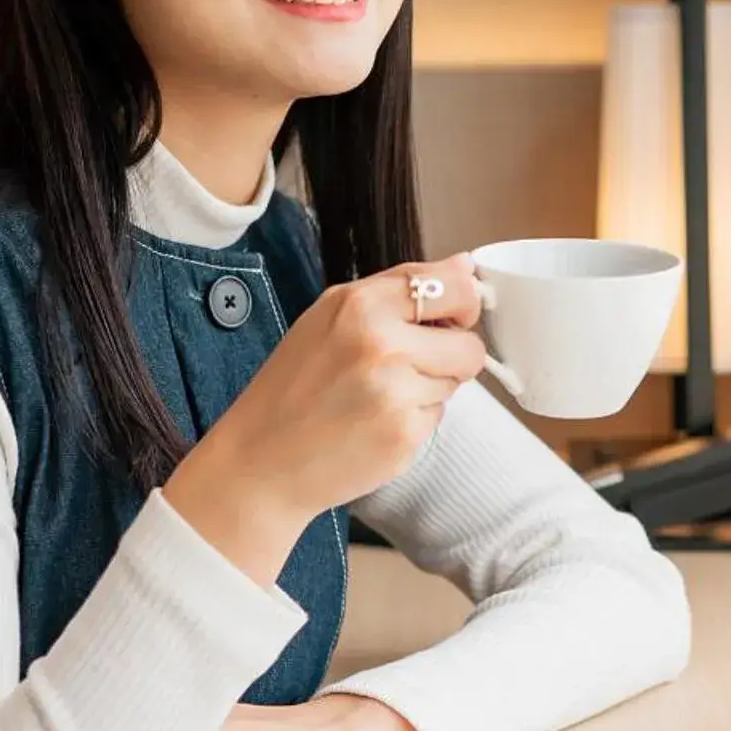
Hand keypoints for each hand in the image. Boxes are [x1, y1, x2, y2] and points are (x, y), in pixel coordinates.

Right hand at [160, 253, 485, 584]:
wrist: (260, 461)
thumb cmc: (293, 387)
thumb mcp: (329, 316)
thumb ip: (396, 290)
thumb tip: (463, 269)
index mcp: (361, 304)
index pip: (455, 285)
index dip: (464, 303)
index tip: (454, 316)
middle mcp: (382, 343)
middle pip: (469, 344)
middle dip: (450, 357)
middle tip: (406, 368)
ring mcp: (396, 393)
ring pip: (455, 384)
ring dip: (429, 390)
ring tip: (377, 397)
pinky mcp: (404, 436)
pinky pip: (438, 418)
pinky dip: (414, 422)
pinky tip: (374, 424)